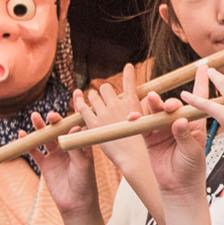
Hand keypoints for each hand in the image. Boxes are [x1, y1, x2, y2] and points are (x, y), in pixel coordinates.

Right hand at [26, 109, 98, 216]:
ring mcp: (56, 155)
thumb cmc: (86, 184)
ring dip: (40, 128)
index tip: (73, 101)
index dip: (73, 114)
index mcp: (81, 145)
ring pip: (46, 138)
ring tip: (35, 117)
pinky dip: (28, 144)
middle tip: (50, 116)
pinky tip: (23, 135)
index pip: (76, 126)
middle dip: (54, 121)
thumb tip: (74, 129)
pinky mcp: (45, 165)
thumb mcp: (84, 165)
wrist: (76, 204)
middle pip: (59, 130)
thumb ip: (77, 148)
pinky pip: (35, 152)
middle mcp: (68, 148)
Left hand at [77, 64, 152, 179]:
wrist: (132, 158)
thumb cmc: (140, 144)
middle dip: (105, 91)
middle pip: (106, 88)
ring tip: (93, 101)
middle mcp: (117, 105)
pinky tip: (79, 99)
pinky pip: (83, 108)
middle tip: (105, 98)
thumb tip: (137, 104)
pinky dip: (80, 102)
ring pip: (93, 96)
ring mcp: (104, 114)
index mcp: (132, 103)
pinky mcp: (93, 124)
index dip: (129, 72)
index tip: (128, 66)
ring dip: (92, 97)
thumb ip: (139, 110)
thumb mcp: (144, 123)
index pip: (129, 82)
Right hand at [140, 68, 207, 201]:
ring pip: (155, 111)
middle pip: (172, 105)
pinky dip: (137, 120)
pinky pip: (141, 125)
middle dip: (170, 102)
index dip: (201, 83)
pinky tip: (133, 118)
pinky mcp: (148, 138)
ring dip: (153, 105)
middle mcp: (177, 123)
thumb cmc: (192, 169)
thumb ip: (185, 136)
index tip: (205, 67)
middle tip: (170, 106)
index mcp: (194, 123)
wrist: (179, 188)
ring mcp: (162, 129)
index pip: (198, 100)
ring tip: (152, 101)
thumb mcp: (193, 152)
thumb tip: (179, 120)